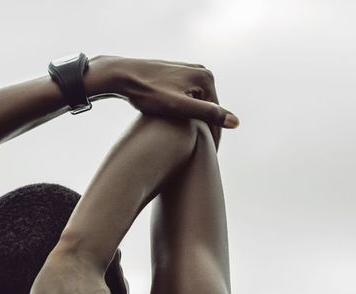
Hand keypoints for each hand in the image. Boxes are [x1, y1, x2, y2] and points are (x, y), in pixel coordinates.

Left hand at [89, 55, 233, 148]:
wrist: (119, 74)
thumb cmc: (146, 92)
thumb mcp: (178, 106)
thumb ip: (206, 114)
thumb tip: (235, 122)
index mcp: (206, 77)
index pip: (216, 114)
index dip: (213, 139)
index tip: (209, 160)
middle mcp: (200, 71)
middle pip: (208, 109)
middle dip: (205, 132)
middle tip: (201, 159)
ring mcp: (188, 72)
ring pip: (196, 106)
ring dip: (196, 125)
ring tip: (191, 149)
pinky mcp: (176, 76)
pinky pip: (186, 100)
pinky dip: (185, 116)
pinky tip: (178, 132)